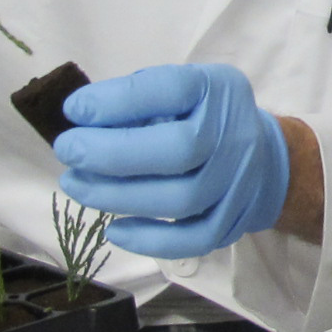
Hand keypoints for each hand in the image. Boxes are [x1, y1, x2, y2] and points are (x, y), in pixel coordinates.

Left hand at [54, 63, 291, 257]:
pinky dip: (150, 240)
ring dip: (119, 196)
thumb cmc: (202, 117)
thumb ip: (137, 99)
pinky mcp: (232, 221)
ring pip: (181, 200)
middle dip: (113, 153)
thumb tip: (81, 118)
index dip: (119, 101)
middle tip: (68, 151)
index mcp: (217, 90)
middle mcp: (234, 134)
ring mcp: (237, 182)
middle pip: (179, 150)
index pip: (171, 90)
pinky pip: (193, 239)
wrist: (263, 158)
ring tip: (77, 184)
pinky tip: (113, 230)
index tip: (75, 110)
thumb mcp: (178, 91)